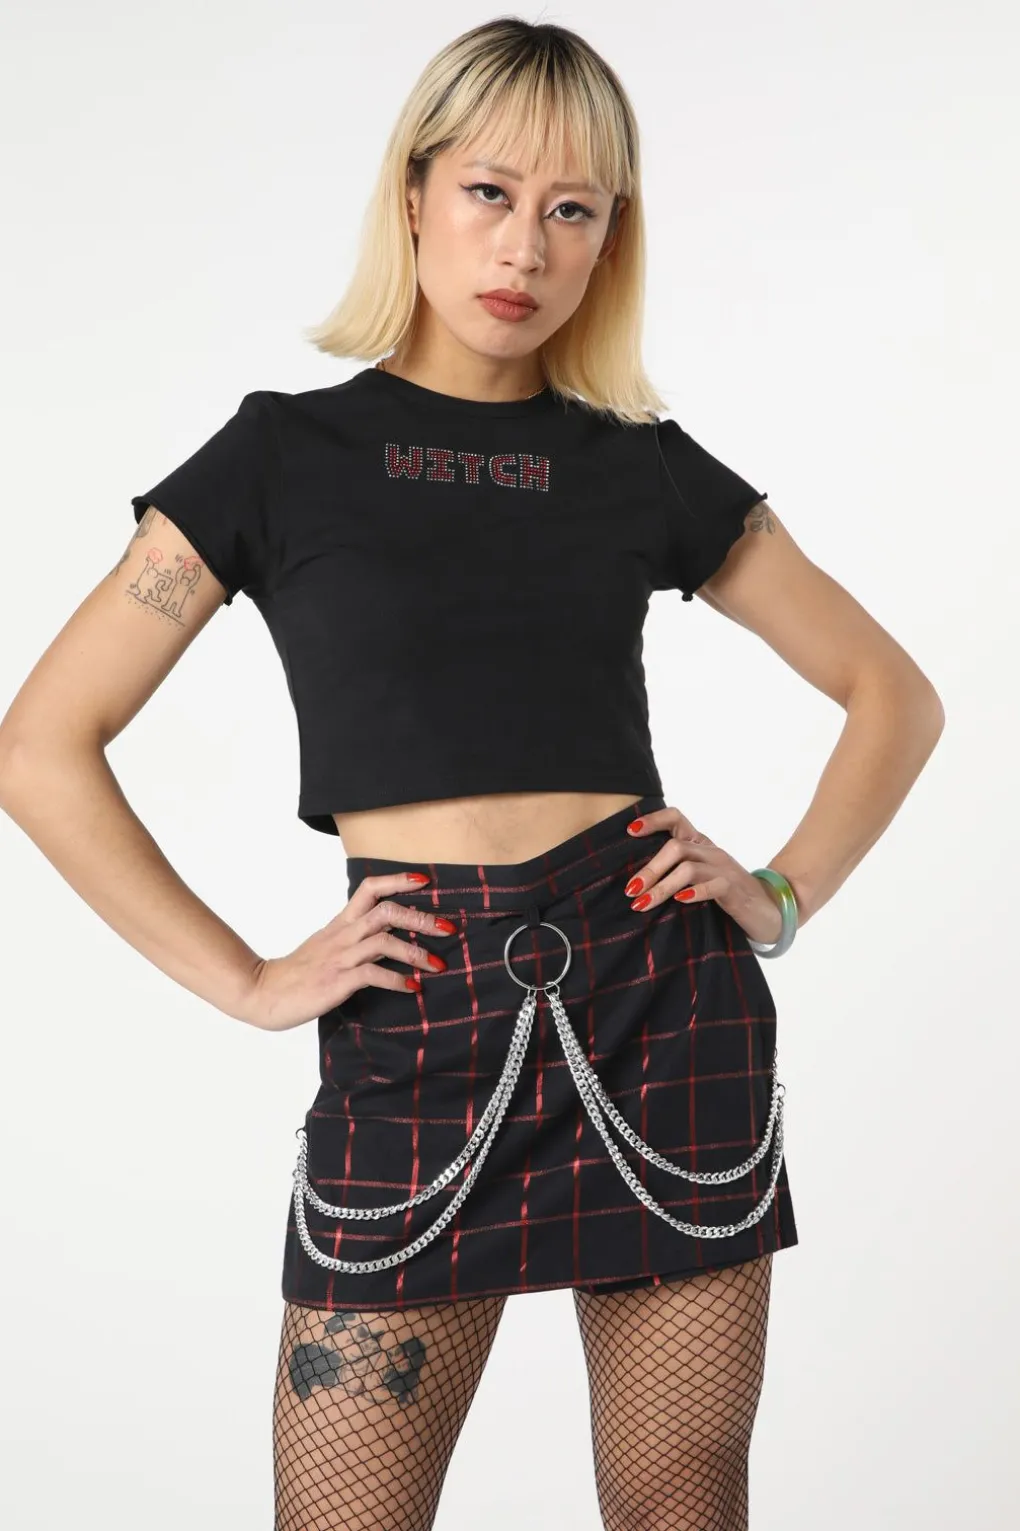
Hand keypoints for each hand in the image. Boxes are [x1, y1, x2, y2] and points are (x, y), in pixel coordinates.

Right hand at [238, 872, 456, 1030]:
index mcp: (341, 923)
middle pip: (386, 911)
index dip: (397, 881)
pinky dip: (398, 980)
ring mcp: (340, 957)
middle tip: (449, 928)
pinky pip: (373, 975)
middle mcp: (343, 935)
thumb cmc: (299, 972)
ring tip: (438, 964)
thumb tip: (391, 938)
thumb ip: (356, 939)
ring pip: (384, 941)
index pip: (369, 889)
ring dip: (416, 952)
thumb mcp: (328, 947)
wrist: (263, 992)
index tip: (424, 880)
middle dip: (421, 918)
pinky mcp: (337, 981)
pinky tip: (414, 987)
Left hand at [623, 804, 784, 945]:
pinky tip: (680, 900)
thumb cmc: (726, 895)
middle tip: (631, 890)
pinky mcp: (734, 889)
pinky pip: (713, 885)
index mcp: (700, 845)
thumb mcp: (699, 878)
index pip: (676, 818)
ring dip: (662, 886)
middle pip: (676, 847)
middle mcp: (711, 852)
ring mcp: (724, 869)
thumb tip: (635, 881)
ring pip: (688, 868)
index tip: (630, 831)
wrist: (768, 910)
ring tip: (643, 903)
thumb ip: (675, 873)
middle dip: (650, 869)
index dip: (653, 820)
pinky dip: (695, 893)